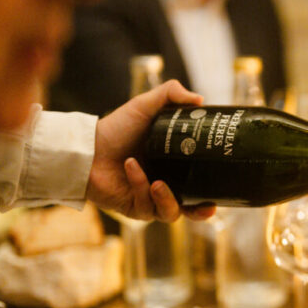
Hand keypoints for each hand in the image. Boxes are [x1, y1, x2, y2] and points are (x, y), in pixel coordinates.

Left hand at [87, 80, 215, 221]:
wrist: (85, 147)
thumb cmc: (115, 129)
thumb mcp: (144, 106)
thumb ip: (171, 95)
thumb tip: (200, 98)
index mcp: (173, 168)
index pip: (198, 186)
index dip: (212, 193)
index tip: (222, 193)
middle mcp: (163, 186)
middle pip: (190, 209)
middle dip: (200, 212)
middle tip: (207, 205)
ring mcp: (148, 200)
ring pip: (170, 213)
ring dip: (167, 199)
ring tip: (159, 183)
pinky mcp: (133, 208)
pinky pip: (145, 205)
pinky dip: (139, 185)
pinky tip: (131, 167)